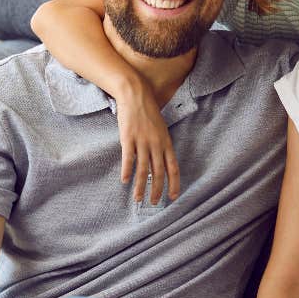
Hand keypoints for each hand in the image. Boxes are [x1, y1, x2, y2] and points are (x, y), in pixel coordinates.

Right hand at [116, 87, 180, 203]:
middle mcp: (156, 144)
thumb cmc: (148, 111)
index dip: (174, 184)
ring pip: (143, 170)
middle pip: (158, 173)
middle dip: (157, 190)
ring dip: (140, 187)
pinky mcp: (128, 138)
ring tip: (138, 199)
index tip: (173, 197)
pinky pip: (128, 159)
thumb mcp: (160, 128)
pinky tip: (124, 181)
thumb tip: (160, 161)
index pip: (173, 168)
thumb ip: (161, 145)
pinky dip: (127, 171)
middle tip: (154, 203)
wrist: (135, 94)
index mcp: (166, 142)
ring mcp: (142, 141)